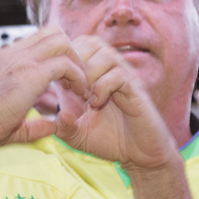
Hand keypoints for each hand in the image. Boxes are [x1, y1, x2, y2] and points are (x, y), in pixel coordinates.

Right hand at [0, 26, 87, 148]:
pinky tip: (78, 95)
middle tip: (76, 80)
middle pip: (54, 32)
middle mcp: (14, 53)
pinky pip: (65, 64)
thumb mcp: (12, 115)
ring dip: (77, 63)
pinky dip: (78, 77)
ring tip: (79, 88)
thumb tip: (53, 126)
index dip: (59, 54)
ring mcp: (21, 59)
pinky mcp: (31, 74)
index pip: (40, 38)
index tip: (65, 80)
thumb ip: (34, 121)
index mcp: (7, 57)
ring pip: (62, 41)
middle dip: (72, 53)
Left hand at [56, 35, 176, 171]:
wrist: (140, 156)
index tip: (61, 86)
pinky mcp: (137, 91)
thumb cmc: (112, 142)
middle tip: (71, 89)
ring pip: (105, 55)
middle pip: (91, 42)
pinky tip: (96, 104)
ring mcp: (126, 79)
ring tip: (84, 97)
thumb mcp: (78, 136)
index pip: (80, 44)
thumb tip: (58, 115)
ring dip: (89, 74)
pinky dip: (102, 87)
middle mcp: (112, 71)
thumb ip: (64, 127)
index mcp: (98, 74)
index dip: (67, 59)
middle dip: (76, 63)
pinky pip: (118, 75)